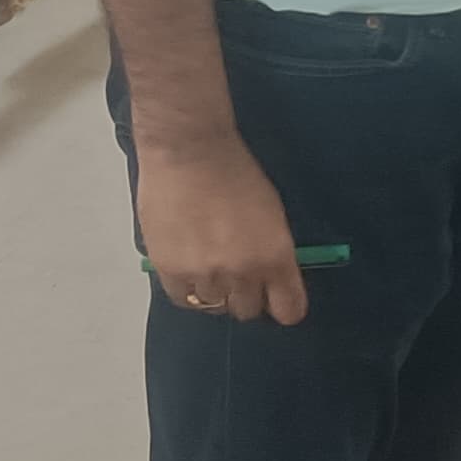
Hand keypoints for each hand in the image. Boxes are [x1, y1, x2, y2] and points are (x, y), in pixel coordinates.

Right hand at [134, 142, 309, 324]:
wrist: (188, 149)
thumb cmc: (234, 170)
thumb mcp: (271, 213)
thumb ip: (272, 252)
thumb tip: (269, 278)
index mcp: (276, 256)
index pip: (289, 310)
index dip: (282, 304)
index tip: (275, 296)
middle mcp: (244, 272)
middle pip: (249, 311)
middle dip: (246, 295)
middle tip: (236, 273)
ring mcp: (206, 274)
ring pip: (215, 307)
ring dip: (215, 290)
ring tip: (208, 264)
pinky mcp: (171, 270)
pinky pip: (183, 299)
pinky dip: (187, 289)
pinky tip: (188, 269)